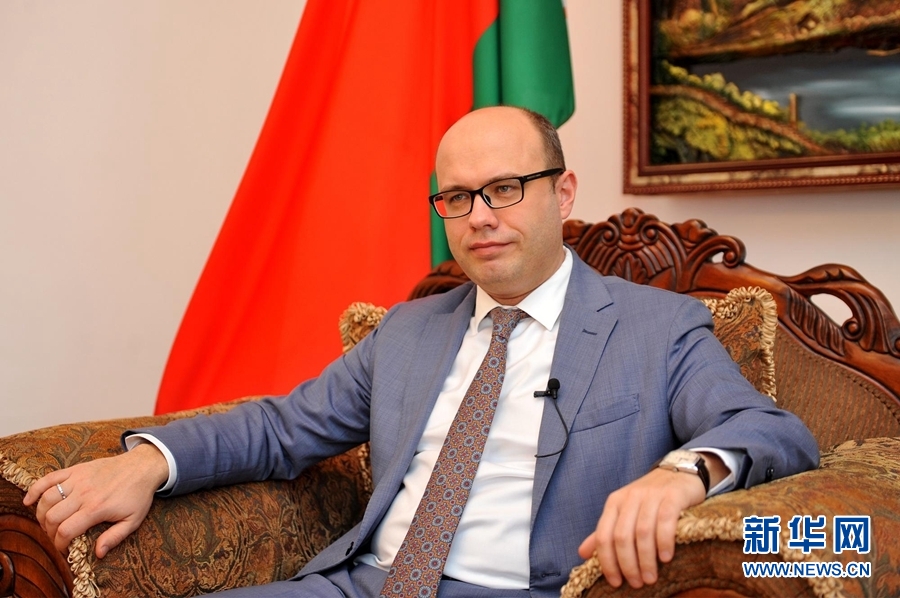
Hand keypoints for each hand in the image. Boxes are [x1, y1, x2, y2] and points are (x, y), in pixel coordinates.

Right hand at [23, 442, 168, 558]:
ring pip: (47, 499)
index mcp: (96, 508)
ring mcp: (78, 479)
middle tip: (56, 537)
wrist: (142, 466)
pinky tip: (29, 501)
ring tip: (47, 523)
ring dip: (40, 514)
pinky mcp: (75, 470)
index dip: (59, 544)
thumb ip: (114, 538)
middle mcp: (84, 493)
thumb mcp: (133, 520)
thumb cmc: (138, 494)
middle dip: (48, 532)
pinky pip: (49, 478)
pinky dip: (35, 490)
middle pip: (52, 517)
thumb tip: (98, 554)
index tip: (63, 549)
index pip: (65, 531)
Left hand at [577, 467, 705, 588]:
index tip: (615, 582)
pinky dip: (664, 541)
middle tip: (637, 583)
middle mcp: (630, 497)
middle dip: (628, 564)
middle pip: (622, 536)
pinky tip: (666, 558)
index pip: (603, 536)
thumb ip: (605, 532)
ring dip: (646, 559)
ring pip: (643, 531)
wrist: (678, 473)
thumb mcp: (624, 512)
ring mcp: (651, 496)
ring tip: (650, 577)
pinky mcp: (672, 496)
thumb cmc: (649, 498)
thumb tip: (582, 553)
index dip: (607, 562)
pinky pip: (666, 520)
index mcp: (614, 503)